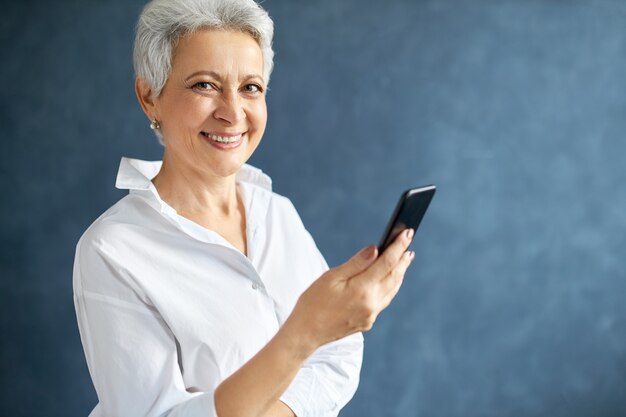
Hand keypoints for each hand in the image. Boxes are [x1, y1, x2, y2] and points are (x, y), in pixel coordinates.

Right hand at [286, 229, 414, 350]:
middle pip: (394, 276)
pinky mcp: (367, 321)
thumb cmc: (313, 302)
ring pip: (392, 290)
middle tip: (409, 244)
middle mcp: (371, 303)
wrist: (306, 332)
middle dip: (403, 259)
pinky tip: (389, 280)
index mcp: (362, 290)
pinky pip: (384, 300)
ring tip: (404, 259)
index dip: (398, 246)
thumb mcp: (331, 277)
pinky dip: (390, 287)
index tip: (408, 233)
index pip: (387, 263)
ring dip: (399, 273)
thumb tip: (375, 249)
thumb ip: (356, 263)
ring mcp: (371, 315)